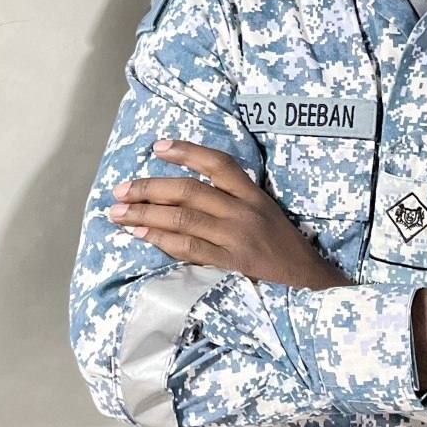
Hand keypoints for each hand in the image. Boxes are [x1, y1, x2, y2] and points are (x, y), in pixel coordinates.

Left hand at [108, 139, 349, 290]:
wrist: (308, 279)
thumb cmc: (282, 245)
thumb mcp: (263, 212)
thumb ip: (232, 199)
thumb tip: (184, 192)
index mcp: (253, 194)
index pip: (218, 163)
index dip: (187, 151)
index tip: (158, 147)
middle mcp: (244, 210)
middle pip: (190, 190)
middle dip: (150, 188)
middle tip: (121, 190)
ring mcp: (237, 236)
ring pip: (184, 219)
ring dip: (145, 214)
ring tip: (118, 213)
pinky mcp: (232, 261)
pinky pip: (190, 248)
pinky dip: (161, 239)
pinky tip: (140, 234)